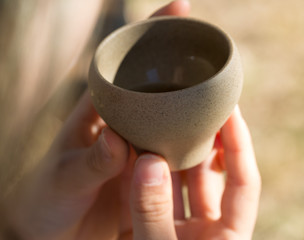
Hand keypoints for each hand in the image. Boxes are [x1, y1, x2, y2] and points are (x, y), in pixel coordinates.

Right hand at [128, 106, 260, 239]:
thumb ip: (154, 211)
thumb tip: (149, 161)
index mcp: (225, 238)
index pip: (242, 183)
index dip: (239, 145)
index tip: (230, 111)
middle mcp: (201, 230)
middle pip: (204, 175)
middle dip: (196, 141)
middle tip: (188, 108)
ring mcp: (172, 228)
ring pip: (171, 181)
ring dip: (161, 154)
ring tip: (155, 123)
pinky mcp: (142, 227)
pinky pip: (140, 193)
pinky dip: (134, 172)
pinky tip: (129, 147)